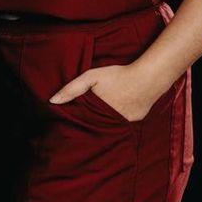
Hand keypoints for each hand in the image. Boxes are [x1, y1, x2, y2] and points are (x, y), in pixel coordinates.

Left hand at [49, 63, 166, 121]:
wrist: (148, 78)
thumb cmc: (118, 75)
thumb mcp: (91, 77)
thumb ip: (72, 89)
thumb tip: (52, 101)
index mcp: (98, 114)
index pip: (82, 123)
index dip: (74, 122)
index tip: (66, 123)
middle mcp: (111, 122)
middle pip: (94, 125)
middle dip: (87, 124)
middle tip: (81, 121)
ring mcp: (124, 123)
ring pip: (108, 125)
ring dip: (102, 122)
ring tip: (96, 118)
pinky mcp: (135, 121)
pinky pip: (121, 122)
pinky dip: (117, 119)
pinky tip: (114, 111)